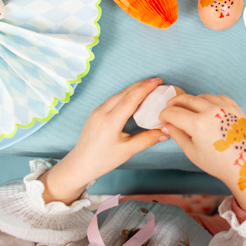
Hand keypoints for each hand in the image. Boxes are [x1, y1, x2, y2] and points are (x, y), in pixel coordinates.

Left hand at [39, 78, 169, 204]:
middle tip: (157, 81)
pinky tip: (134, 96)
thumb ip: (147, 140)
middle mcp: (102, 113)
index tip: (158, 82)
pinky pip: (113, 99)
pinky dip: (126, 94)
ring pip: (118, 94)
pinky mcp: (95, 112)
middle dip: (142, 84)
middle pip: (124, 93)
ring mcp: (97, 111)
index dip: (145, 88)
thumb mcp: (127, 151)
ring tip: (148, 87)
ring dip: (134, 88)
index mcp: (110, 122)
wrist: (80, 164)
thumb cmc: (102, 160)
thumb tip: (166, 133)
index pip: (130, 99)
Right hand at [159, 94, 245, 214]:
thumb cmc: (217, 162)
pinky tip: (205, 107)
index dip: (164, 114)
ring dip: (192, 100)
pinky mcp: (235, 108)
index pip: (174, 112)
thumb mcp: (192, 151)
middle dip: (175, 102)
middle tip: (170, 107)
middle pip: (187, 99)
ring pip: (202, 96)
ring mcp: (224, 108)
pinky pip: (218, 97)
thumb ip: (177, 134)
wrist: (242, 164)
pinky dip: (209, 100)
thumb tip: (166, 125)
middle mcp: (211, 112)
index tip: (162, 117)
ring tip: (187, 108)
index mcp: (198, 124)